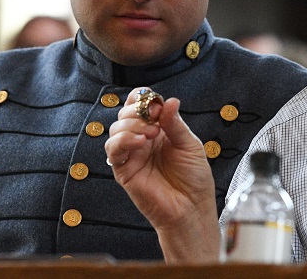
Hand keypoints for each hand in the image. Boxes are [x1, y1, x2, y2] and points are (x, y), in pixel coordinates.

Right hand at [105, 88, 219, 262]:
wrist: (191, 207)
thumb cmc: (194, 178)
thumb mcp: (190, 145)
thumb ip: (175, 123)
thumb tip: (169, 100)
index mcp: (159, 129)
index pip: (142, 104)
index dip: (145, 99)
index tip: (157, 104)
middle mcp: (142, 139)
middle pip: (125, 113)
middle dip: (137, 110)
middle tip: (154, 118)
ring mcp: (132, 154)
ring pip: (116, 128)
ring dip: (131, 125)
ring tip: (151, 134)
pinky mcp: (124, 170)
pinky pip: (112, 150)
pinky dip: (122, 140)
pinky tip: (140, 142)